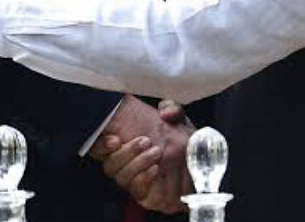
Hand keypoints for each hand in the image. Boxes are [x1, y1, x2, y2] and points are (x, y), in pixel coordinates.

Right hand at [90, 96, 193, 213]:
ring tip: (156, 152)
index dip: (100, 145)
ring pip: (120, 176)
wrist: (204, 168)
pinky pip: (136, 190)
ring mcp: (136, 180)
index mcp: (128, 144)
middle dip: (124, 152)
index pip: (101, 147)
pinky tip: (155, 169)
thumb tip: (166, 111)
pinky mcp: (146, 194)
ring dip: (136, 163)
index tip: (113, 138)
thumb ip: (173, 109)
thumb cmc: (188, 146)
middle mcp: (129, 163)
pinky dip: (143, 178)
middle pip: (109, 164)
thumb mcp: (181, 121)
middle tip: (144, 141)